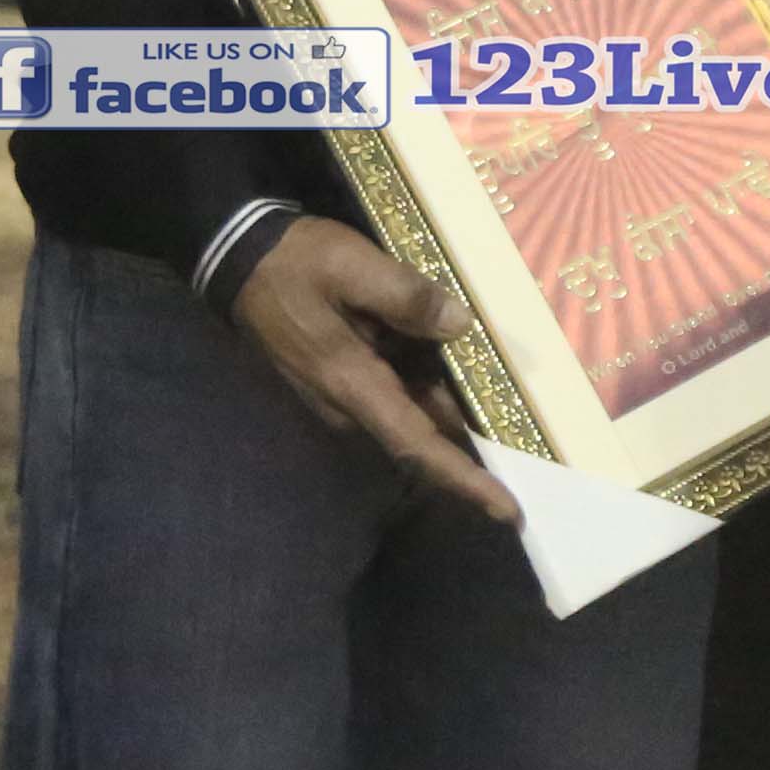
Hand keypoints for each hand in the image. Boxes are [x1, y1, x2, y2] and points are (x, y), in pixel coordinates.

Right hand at [232, 217, 520, 524]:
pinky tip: (461, 357)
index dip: (464, 480)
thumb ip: (406, 296)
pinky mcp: (344, 376)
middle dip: (473, 440)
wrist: (238, 257)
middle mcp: (350, 403)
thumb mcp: (351, 264)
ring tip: (508, 392)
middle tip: (531, 440)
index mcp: (353, 384)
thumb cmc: (294, 263)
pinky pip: (398, 389)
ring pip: (413, 410)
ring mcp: (344, 393)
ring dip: (453, 403)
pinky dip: (431, 382)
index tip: (507, 511)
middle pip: (422, 433)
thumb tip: (459, 325)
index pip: (417, 446)